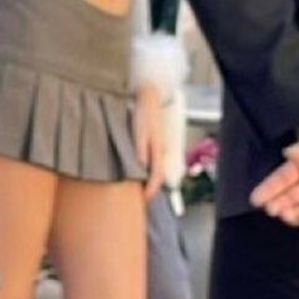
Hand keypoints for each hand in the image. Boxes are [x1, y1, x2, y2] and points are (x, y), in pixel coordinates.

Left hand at [134, 84, 165, 200]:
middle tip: (141, 199)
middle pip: (157, 175)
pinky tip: (138, 172)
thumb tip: (142, 167)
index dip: (151, 190)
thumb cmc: (143, 115)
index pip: (156, 176)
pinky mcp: (153, 144)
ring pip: (155, 169)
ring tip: (139, 189)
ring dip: (149, 180)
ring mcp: (158, 148)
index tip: (145, 200)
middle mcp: (160, 151)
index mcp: (157, 150)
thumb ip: (140, 149)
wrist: (149, 98)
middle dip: (151, 188)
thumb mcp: (140, 131)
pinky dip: (146, 171)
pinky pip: (152, 162)